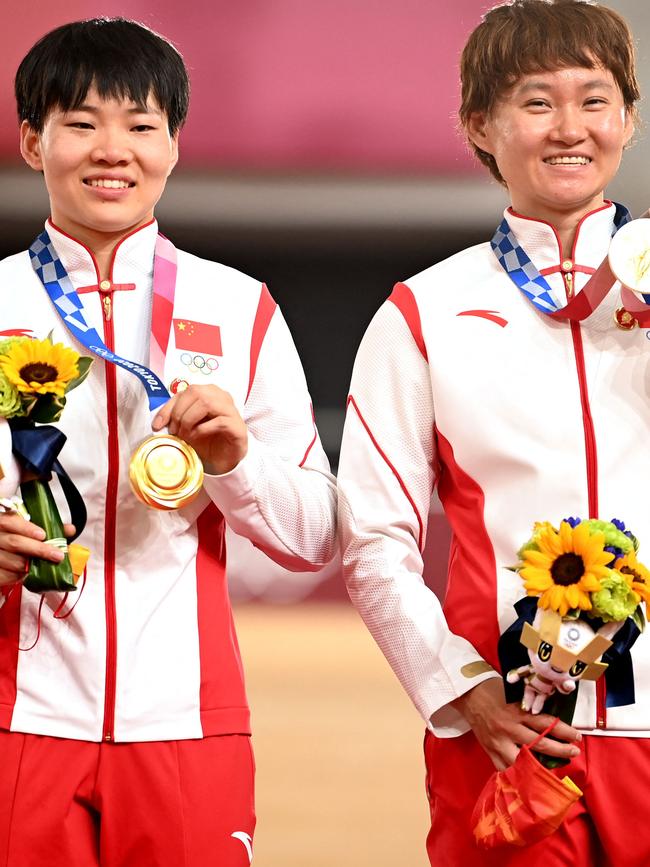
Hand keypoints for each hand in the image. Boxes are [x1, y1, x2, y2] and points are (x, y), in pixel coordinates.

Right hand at [0, 512, 74, 586]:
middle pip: (15, 542)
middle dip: (39, 549)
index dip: (27, 528)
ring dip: (31, 565)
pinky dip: (18, 576)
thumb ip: (48, 529)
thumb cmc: (15, 540)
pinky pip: (5, 575)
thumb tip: (69, 529)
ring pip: (12, 561)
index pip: (10, 521)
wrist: (1, 555)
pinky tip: (27, 573)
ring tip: (44, 565)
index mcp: (2, 524)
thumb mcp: (28, 531)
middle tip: (57, 555)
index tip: (43, 535)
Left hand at [152, 385, 247, 474]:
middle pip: (196, 392)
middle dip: (179, 413)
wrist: (224, 460)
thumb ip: (175, 419)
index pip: (184, 392)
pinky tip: (197, 437)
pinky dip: (203, 429)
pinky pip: (220, 421)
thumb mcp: (186, 428)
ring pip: (207, 402)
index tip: (157, 425)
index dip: (168, 407)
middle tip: (174, 431)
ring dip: (190, 419)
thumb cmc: (206, 441)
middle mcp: (222, 397)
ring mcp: (231, 410)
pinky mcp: (237, 426)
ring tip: (185, 435)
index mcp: (209, 393)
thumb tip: (157, 422)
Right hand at [450, 678, 581, 769]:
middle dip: (560, 749)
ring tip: (555, 768)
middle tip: (574, 751)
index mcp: (517, 711)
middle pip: (540, 744)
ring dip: (541, 766)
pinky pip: (505, 767)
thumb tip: (549, 720)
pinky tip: (527, 775)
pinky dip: (516, 772)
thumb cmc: (493, 690)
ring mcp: (499, 741)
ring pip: (524, 760)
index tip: (577, 736)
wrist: (467, 694)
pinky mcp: (490, 750)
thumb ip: (529, 707)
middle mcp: (509, 728)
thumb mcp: (513, 694)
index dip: (564, 731)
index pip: (546, 723)